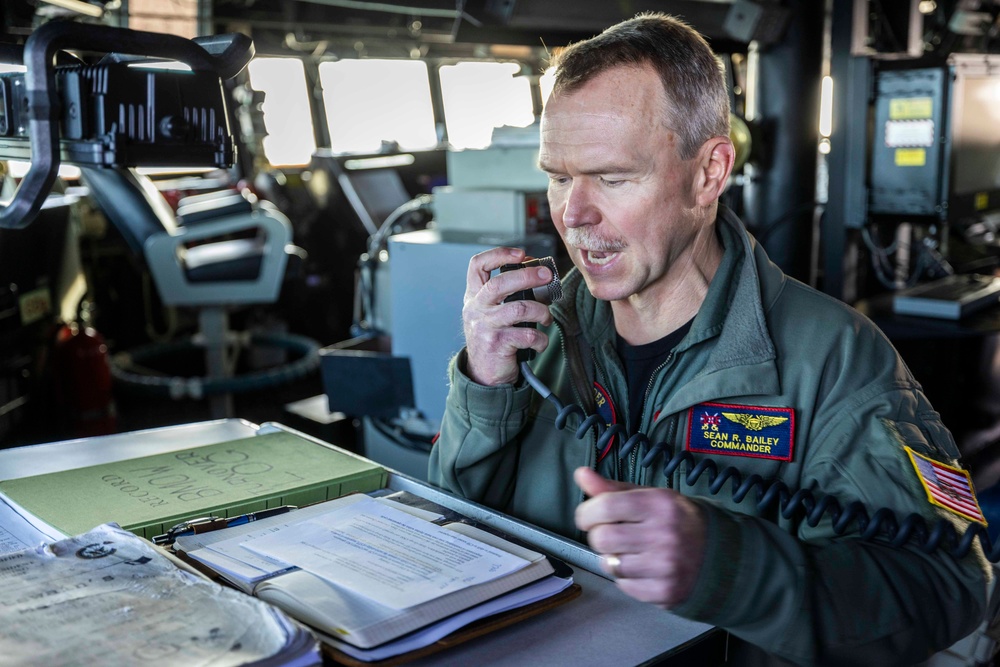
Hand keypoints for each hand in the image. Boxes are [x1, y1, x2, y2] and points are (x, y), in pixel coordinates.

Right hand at [462, 247, 554, 385]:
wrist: (483, 374)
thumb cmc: (493, 338)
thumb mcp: (490, 313)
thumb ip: (505, 295)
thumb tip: (537, 273)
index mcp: (474, 296)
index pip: (477, 266)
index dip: (498, 254)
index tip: (521, 254)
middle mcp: (476, 308)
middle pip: (500, 283)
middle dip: (528, 275)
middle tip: (547, 275)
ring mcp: (485, 326)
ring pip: (519, 309)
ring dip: (541, 312)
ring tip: (546, 318)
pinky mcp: (497, 344)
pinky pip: (528, 335)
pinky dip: (541, 339)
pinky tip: (540, 342)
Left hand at [574, 467, 705, 608]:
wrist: (718, 554)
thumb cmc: (676, 521)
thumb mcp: (649, 496)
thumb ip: (612, 488)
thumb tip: (581, 474)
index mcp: (660, 504)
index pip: (604, 507)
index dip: (587, 512)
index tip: (589, 515)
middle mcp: (664, 535)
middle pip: (601, 538)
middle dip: (599, 535)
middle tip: (613, 533)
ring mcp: (666, 566)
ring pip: (609, 564)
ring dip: (612, 557)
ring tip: (631, 550)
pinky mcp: (664, 592)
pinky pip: (623, 585)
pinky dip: (625, 577)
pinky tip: (642, 567)